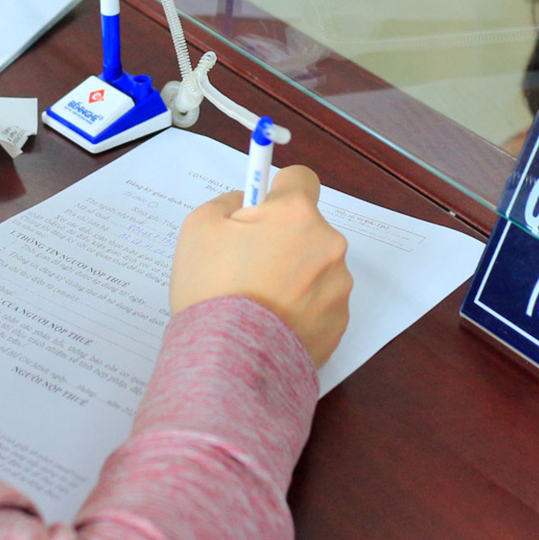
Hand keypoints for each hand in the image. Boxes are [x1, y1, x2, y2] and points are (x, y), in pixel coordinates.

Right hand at [169, 165, 351, 365]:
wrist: (230, 360)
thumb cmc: (213, 289)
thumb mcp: (199, 227)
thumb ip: (227, 201)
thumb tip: (246, 202)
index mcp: (296, 214)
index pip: (301, 179)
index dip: (278, 193)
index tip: (261, 212)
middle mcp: (328, 244)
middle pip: (306, 228)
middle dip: (283, 240)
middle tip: (247, 267)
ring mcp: (338, 286)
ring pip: (315, 267)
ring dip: (293, 276)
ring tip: (258, 302)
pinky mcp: (339, 322)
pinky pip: (320, 302)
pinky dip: (301, 309)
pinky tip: (272, 323)